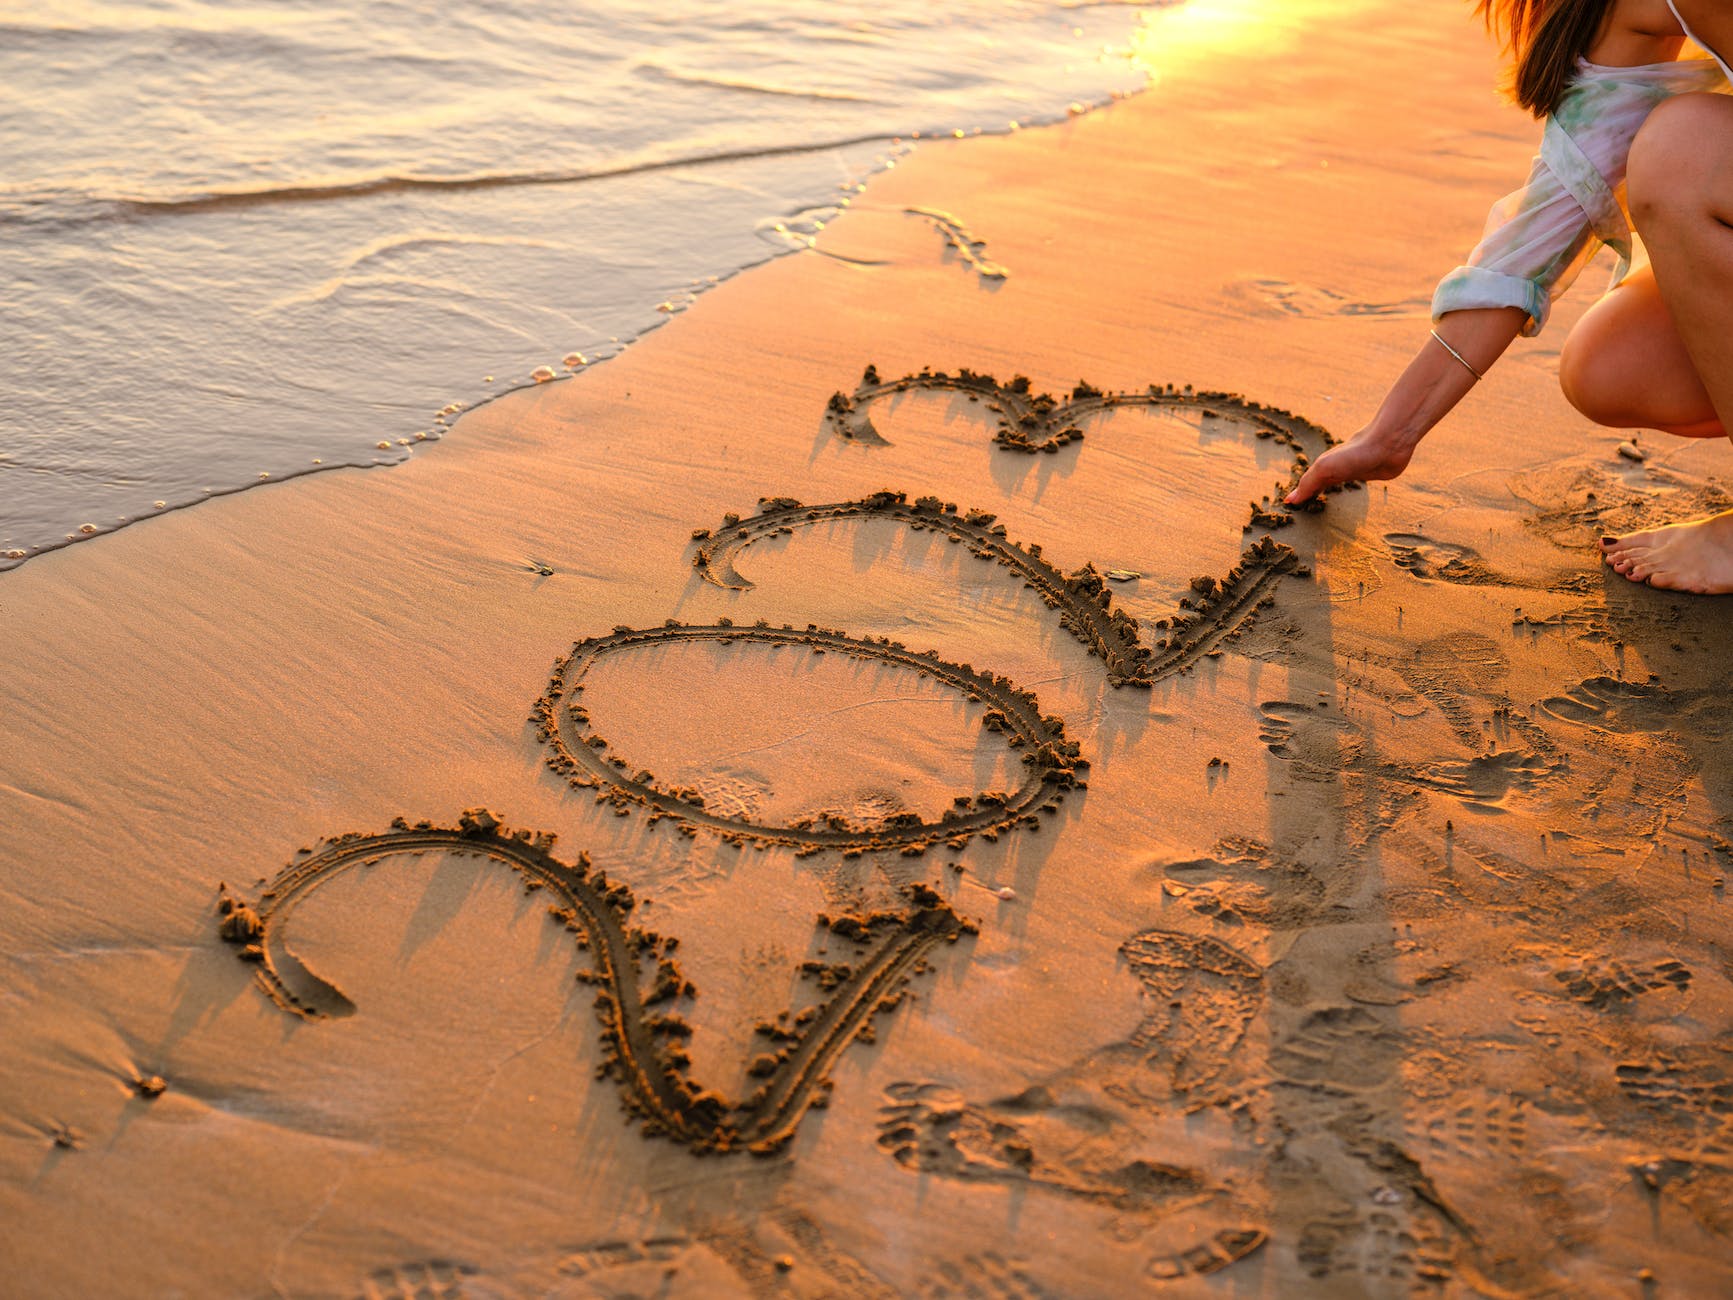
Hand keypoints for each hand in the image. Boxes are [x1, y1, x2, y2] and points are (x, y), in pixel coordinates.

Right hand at [1285, 427, 1418, 505]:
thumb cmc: (1354, 453)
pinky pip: (1357, 486)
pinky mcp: (1371, 474)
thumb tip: (1289, 501)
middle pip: (1320, 484)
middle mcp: (1337, 469)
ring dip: (1329, 493)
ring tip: (1323, 506)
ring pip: (1338, 484)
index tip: (1290, 507)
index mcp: (1324, 467)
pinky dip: (1350, 493)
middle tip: (1305, 509)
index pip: (1307, 484)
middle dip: (1311, 494)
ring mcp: (1354, 471)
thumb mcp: (1325, 468)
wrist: (1388, 443)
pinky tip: (1351, 497)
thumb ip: (1308, 484)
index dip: (1299, 495)